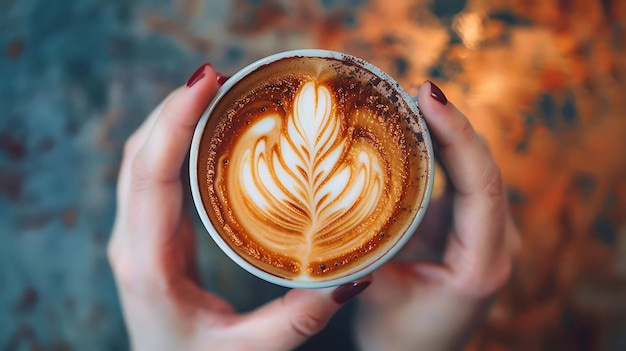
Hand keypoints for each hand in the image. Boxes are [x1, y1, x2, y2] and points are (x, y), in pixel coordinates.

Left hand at [107, 64, 370, 350]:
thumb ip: (300, 318)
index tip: (206, 82)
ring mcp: (139, 235)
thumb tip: (353, 278)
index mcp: (148, 264)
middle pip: (141, 153)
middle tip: (222, 78)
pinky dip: (177, 142)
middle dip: (176, 107)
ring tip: (218, 94)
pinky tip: (208, 132)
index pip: (151, 174)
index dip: (175, 120)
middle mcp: (133, 241)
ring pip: (143, 159)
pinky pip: (156, 175)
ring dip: (174, 120)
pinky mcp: (152, 235)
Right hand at [354, 81, 519, 350]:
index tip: (428, 96)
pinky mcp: (473, 229)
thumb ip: (362, 242)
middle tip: (414, 89)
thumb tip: (334, 188)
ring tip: (414, 101)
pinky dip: (444, 151)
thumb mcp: (376, 291)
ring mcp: (489, 235)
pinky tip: (420, 130)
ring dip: (449, 133)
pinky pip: (465, 179)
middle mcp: (497, 244)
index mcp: (481, 264)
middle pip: (483, 168)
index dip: (457, 134)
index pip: (479, 185)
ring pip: (477, 169)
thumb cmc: (397, 334)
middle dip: (451, 123)